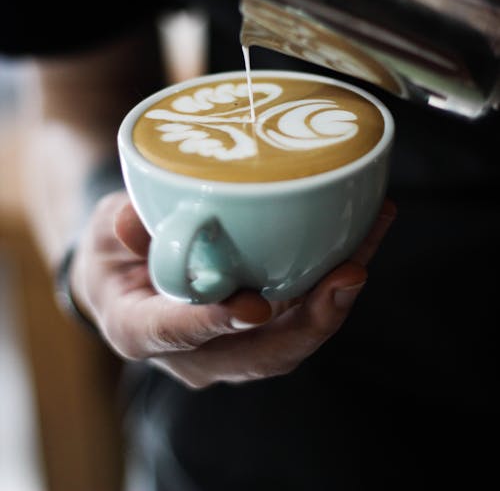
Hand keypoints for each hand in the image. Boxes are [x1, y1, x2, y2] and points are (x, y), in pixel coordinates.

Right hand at [71, 192, 395, 388]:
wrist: (127, 276)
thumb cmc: (112, 254)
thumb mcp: (102, 234)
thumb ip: (116, 229)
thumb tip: (129, 222)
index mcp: (140, 330)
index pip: (177, 335)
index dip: (215, 323)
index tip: (252, 307)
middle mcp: (194, 351)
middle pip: (258, 354)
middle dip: (309, 323)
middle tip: (347, 277)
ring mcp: (232, 343)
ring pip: (292, 337)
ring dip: (335, 299)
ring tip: (365, 249)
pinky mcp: (261, 323)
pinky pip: (302, 311)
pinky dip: (334, 279)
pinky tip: (363, 234)